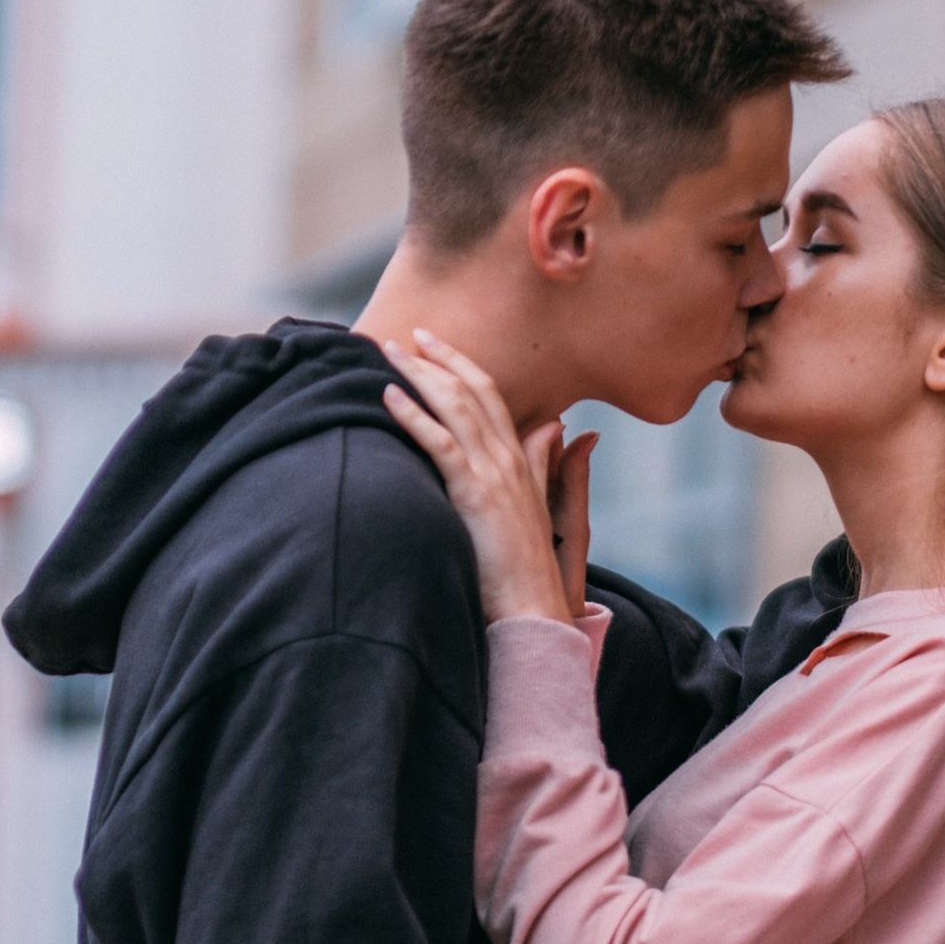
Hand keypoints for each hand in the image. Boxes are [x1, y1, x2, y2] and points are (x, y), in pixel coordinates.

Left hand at [379, 331, 592, 624]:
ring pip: (454, 407)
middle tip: (406, 336)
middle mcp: (508, 458)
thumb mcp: (539, 504)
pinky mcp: (474, 495)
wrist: (532, 607)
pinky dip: (413, 415)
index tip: (433, 344)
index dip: (461, 364)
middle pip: (471, 390)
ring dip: (419, 375)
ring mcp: (492, 474)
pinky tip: (388, 396)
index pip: (489, 394)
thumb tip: (555, 426)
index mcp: (521, 457)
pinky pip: (440, 443)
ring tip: (389, 353)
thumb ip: (544, 462)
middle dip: (438, 358)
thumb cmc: (527, 564)